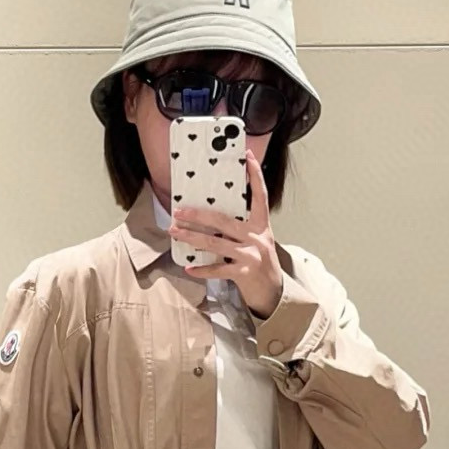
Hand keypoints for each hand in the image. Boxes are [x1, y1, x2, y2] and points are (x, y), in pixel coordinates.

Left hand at [174, 153, 283, 318]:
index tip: (248, 156)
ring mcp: (251, 255)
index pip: (259, 195)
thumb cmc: (260, 262)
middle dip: (198, 215)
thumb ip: (240, 228)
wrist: (274, 292)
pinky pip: (218, 269)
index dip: (255, 175)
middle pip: (223, 220)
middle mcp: (257, 237)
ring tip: (175, 232)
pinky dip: (202, 269)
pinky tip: (189, 268)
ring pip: (215, 243)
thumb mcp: (256, 240)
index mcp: (261, 225)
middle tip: (179, 211)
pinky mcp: (244, 272)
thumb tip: (210, 217)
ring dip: (191, 237)